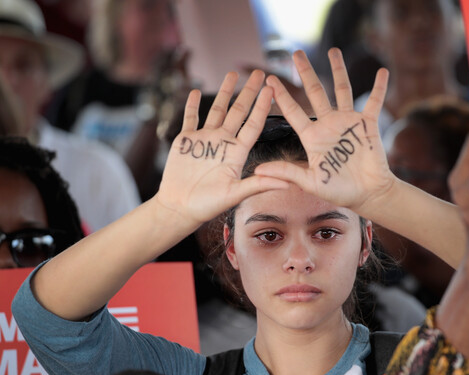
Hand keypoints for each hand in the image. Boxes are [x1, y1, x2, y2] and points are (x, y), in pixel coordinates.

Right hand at [156, 70, 288, 225]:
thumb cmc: (208, 205)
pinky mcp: (186, 140)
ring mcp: (205, 139)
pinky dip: (191, 105)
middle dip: (248, 92)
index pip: (253, 124)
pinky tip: (196, 91)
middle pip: (238, 111)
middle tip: (258, 72)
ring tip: (232, 74)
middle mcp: (223, 142)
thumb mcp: (236, 195)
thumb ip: (259, 185)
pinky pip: (190, 118)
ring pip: (216, 110)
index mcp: (237, 152)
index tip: (271, 89)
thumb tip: (288, 183)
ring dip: (224, 92)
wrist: (180, 208)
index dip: (262, 107)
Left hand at [254, 48, 391, 213]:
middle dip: (306, 73)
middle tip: (296, 54)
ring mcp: (348, 122)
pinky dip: (379, 88)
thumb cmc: (339, 191)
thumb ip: (286, 172)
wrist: (367, 194)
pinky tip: (382, 72)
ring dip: (338, 70)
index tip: (270, 80)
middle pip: (315, 93)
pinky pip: (374, 102)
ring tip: (333, 50)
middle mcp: (328, 125)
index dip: (282, 96)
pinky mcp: (367, 125)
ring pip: (342, 90)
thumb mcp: (310, 182)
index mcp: (312, 137)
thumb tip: (257, 171)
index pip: (293, 112)